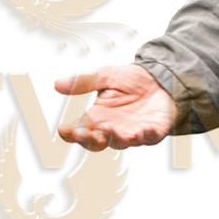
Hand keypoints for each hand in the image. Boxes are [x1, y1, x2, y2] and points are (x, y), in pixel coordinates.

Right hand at [54, 64, 177, 150]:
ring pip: (120, 142)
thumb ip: (84, 82)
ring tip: (109, 130)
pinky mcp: (153, 132)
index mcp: (97, 118)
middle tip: (84, 133)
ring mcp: (132, 133)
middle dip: (90, 139)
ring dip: (114, 138)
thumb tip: (57, 84)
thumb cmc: (131, 81)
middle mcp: (112, 129)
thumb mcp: (105, 76)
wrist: (161, 79)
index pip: (79, 130)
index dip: (71, 133)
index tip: (64, 130)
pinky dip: (144, 136)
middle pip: (96, 142)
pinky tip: (140, 132)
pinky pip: (148, 137)